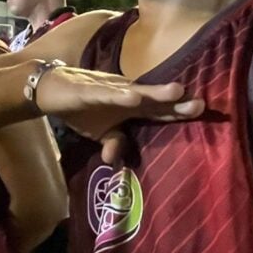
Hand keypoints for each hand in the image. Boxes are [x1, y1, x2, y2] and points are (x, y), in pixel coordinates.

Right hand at [34, 65, 202, 140]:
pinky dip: (119, 95)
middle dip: (176, 101)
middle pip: (155, 99)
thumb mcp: (99, 133)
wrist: (48, 89)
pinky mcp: (89, 90)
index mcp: (131, 106)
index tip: (205, 112)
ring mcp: (108, 90)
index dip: (179, 111)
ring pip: (136, 91)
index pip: (160, 110)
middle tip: (201, 103)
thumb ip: (114, 143)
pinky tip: (133, 97)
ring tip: (177, 91)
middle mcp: (125, 94)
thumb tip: (115, 162)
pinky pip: (106, 93)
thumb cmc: (80, 107)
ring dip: (155, 92)